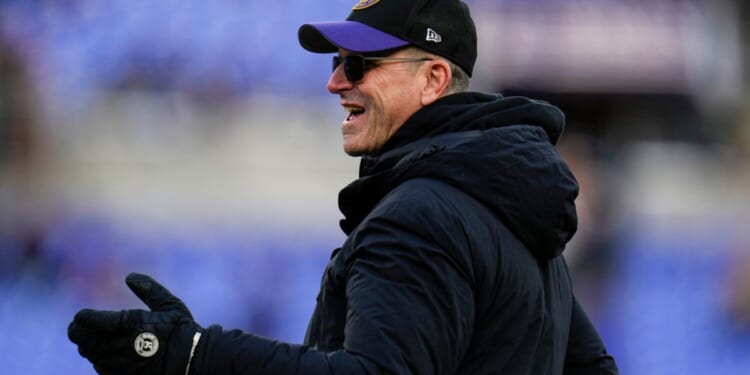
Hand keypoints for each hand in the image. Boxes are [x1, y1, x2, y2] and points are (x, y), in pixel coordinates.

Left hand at [68, 273, 202, 374]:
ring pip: (93, 356)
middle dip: (78, 333)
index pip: (95, 322)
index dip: (84, 318)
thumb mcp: (171, 305)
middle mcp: (124, 345)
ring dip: (87, 347)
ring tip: (87, 340)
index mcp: (134, 324)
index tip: (79, 316)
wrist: (194, 362)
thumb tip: (129, 277)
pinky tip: (102, 355)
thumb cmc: (183, 331)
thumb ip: (150, 290)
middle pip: (88, 340)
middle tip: (75, 328)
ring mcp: (123, 365)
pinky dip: (99, 361)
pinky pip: (103, 370)